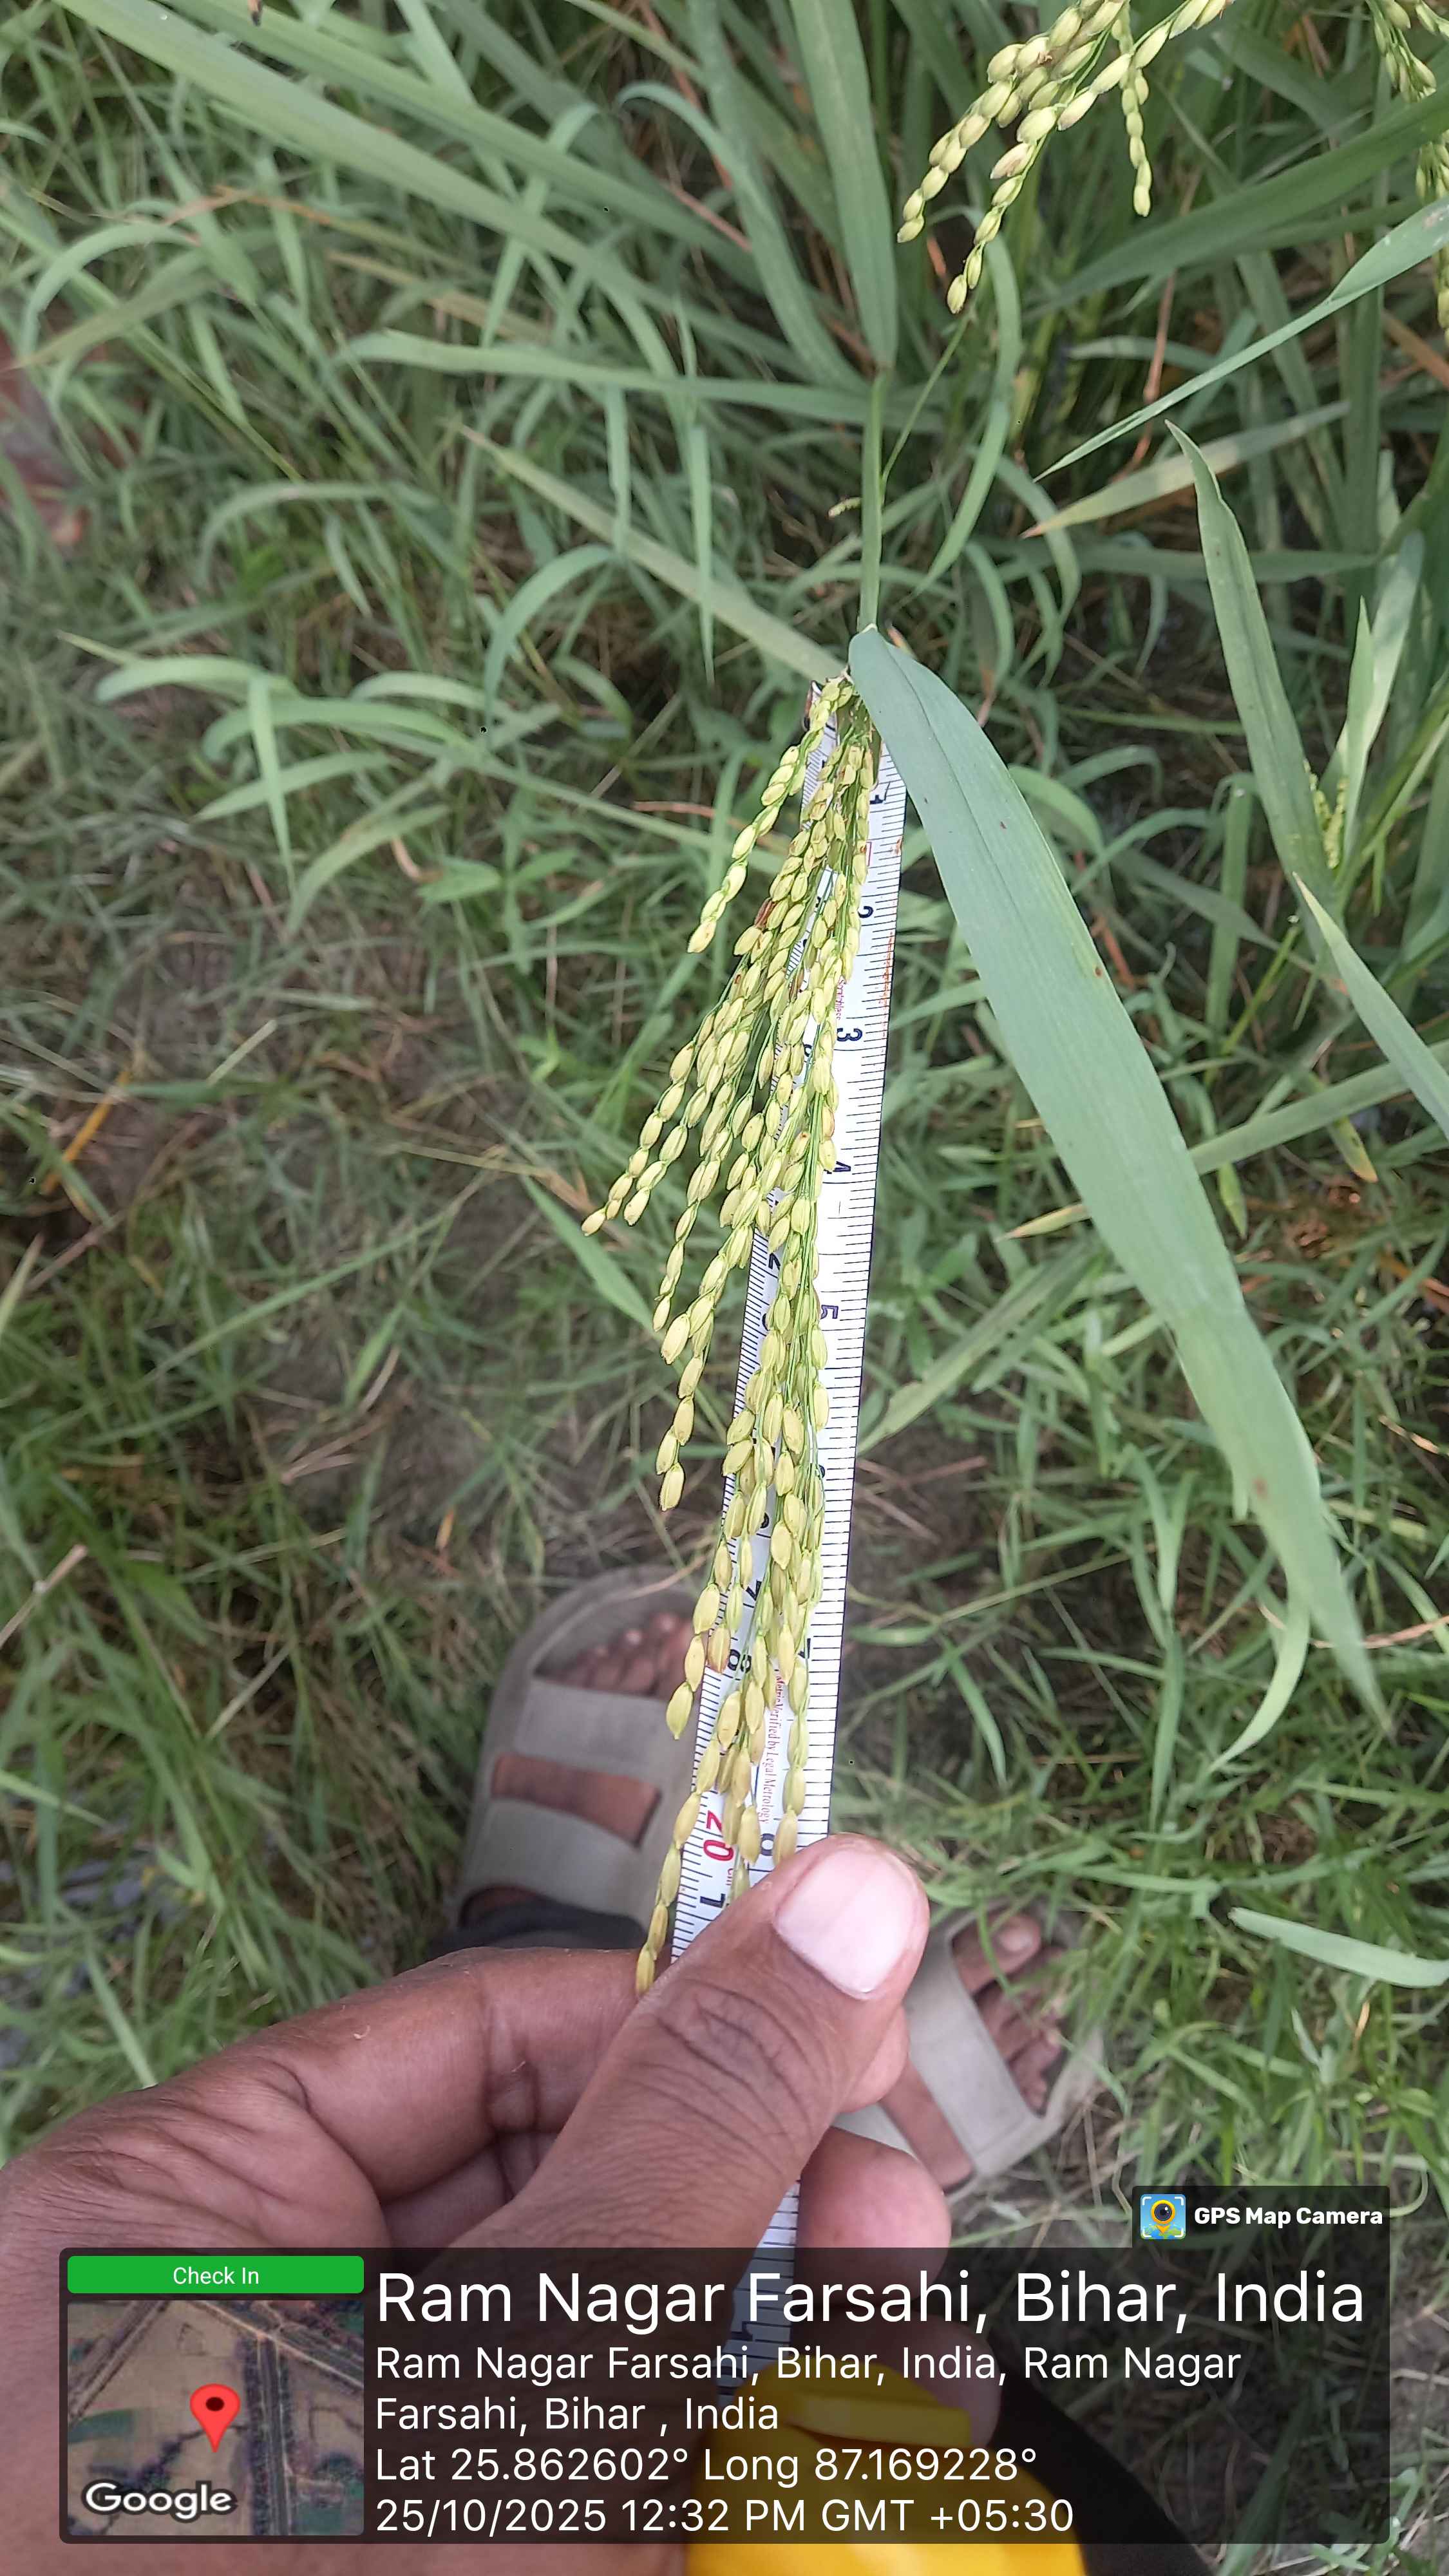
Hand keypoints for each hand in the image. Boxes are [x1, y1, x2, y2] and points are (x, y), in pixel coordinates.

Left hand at [1, 1835, 949, 2571]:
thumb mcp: (519, 2368)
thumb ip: (689, 2128)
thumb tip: (851, 1881)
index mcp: (187, 2207)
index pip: (489, 2033)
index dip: (692, 2024)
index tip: (866, 2054)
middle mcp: (241, 2334)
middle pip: (553, 2198)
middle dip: (755, 2213)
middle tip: (907, 2237)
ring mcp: (330, 2486)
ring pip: (579, 2370)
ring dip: (762, 2365)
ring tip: (915, 2373)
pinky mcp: (439, 2550)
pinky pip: (568, 2487)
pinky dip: (692, 2482)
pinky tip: (843, 2477)